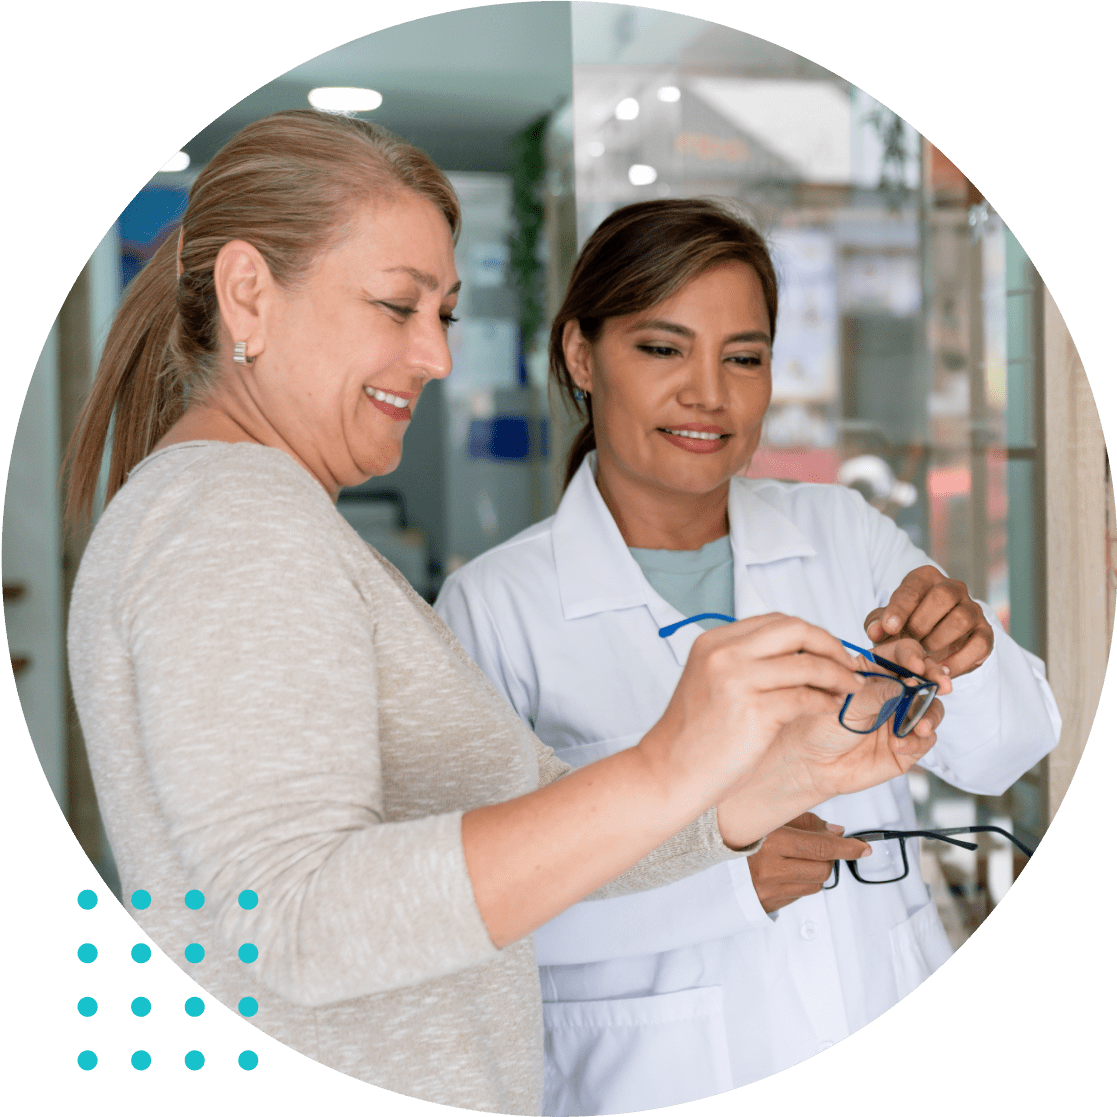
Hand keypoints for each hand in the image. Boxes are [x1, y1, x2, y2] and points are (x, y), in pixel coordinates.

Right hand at [645, 613, 867, 823]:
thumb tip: (801, 654)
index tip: (829, 651)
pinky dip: (826, 702)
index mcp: (714, 642)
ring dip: (838, 676)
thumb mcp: (712, 681)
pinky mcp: (754, 712)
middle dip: (831, 645)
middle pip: (796, 630)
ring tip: (850, 688)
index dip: (811, 634)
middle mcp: (724, 654)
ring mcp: (737, 681)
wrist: (669, 772)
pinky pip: (806, 698)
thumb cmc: (695, 735)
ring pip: (808, 665)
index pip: (777, 621)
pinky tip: (831, 708)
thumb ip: (746, 661)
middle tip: (848, 664)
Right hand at [748, 813, 870, 912]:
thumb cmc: (737, 833)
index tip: (863, 848)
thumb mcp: (769, 817)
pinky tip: (784, 869)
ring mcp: (768, 889)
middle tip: (815, 846)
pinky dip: (800, 881)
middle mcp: (771, 868)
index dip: (848, 847)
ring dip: (814, 870)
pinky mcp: (767, 903)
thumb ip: (805, 822)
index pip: (822, 846)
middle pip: (823, 868)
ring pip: (815, 884)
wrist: (703, 855)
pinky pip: (799, 894)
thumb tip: (836, 831)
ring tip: (794, 857)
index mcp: (772, 841)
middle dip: (827, 858)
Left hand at [762, 638, 944, 805]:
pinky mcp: (908, 743)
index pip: (902, 653)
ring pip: (932, 708)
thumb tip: (909, 684)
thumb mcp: (844, 704)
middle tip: (940, 686)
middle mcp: (892, 691)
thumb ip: (876, 694)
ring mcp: (902, 717)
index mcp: (874, 670)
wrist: (811, 764)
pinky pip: (925, 739)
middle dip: (936, 679)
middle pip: (926, 677)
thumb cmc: (817, 726)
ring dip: (930, 714)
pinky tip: (897, 745)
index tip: (917, 666)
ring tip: (919, 725)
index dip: (913, 656)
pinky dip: (917, 741)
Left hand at [864, 565, 993, 676]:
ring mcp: (972, 610)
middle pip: (943, 596)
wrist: (933, 644)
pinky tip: (941, 669)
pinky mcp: (985, 633)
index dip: (900, 608)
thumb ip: (877, 623)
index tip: (888, 628)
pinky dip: (960, 660)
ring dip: (939, 640)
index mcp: (926, 579)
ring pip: (961, 618)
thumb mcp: (887, 621)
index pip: (914, 586)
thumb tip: (875, 632)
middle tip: (909, 642)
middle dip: (921, 622)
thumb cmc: (906, 625)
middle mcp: (953, 588)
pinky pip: (979, 644)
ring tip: (924, 656)